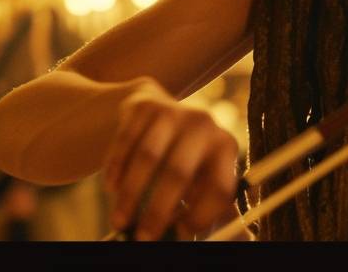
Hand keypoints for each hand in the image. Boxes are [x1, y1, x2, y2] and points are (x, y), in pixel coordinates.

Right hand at [103, 78, 240, 240]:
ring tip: (120, 220)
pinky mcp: (144, 106)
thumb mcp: (202, 176)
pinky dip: (116, 171)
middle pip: (179, 173)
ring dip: (130, 196)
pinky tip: (112, 190)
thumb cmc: (184, 158)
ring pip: (147, 159)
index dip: (201, 216)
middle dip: (158, 211)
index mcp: (225, 147)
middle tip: (142, 238)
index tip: (181, 234)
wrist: (157, 110)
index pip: (220, 187)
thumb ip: (210, 207)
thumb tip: (234, 241)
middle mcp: (204, 125)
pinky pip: (125, 143)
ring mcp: (173, 112)